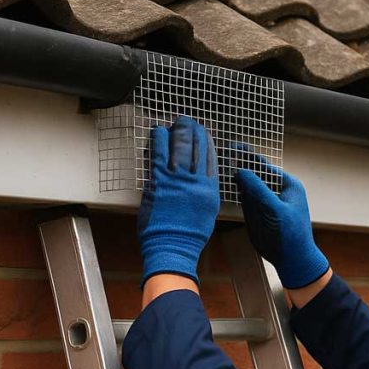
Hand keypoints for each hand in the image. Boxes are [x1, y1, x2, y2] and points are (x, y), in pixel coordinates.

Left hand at [138, 116, 219, 285]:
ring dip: (176, 131)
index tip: (204, 131)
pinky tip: (158, 131)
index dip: (206, 142)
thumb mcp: (206, 211)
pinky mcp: (159, 182)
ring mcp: (177, 181)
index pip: (210, 158)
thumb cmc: (187, 235)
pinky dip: (158, 141)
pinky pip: (159, 155)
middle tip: (188, 121)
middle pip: (196, 149)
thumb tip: (199, 177)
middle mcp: (196, 182)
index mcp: (210, 190)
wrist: (172, 247)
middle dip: (193, 131)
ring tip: (174, 122)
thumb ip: (204, 192)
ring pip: (179, 147)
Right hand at [234, 149, 329, 288]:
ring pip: (248, 186)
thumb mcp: (275, 210)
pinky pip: (245, 199)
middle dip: (239, 164)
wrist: (292, 260)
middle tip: (221, 154)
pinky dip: (236, 192)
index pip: (264, 166)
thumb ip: (258, 190)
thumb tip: (241, 171)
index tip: (232, 147)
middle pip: (255, 174)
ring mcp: (267, 202)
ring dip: (235, 177)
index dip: (247, 156)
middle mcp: (276, 190)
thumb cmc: (291, 235)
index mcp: (288, 185)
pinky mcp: (259, 213)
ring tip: (219, 165)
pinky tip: (224, 185)